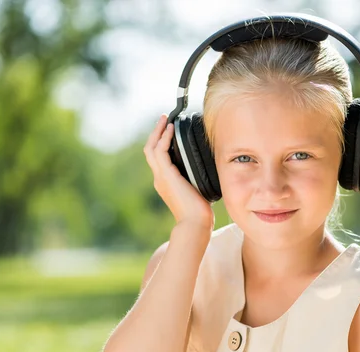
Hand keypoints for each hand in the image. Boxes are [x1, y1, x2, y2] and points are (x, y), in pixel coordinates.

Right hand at [143, 114, 214, 230]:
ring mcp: (161, 177)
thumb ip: (197, 178)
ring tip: (165, 119)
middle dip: (156, 133)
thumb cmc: (199, 212)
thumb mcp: (198, 190)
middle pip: (151, 150)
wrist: (195, 223)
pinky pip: (161, 152)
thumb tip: (209, 167)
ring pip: (152, 148)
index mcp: (165, 182)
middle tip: (164, 120)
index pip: (158, 158)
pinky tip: (171, 130)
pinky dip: (165, 139)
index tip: (168, 130)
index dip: (161, 142)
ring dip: (158, 132)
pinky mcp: (166, 176)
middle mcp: (159, 178)